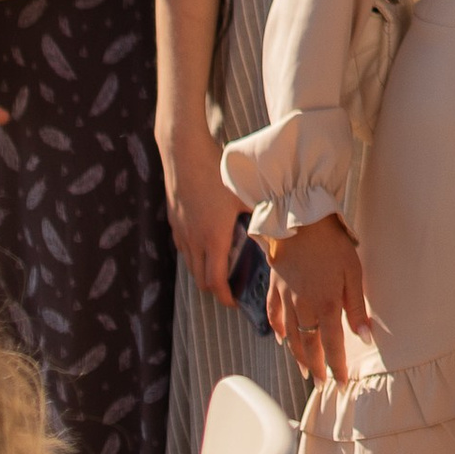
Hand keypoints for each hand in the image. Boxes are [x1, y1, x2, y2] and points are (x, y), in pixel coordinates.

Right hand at [162, 127, 247, 291]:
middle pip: (201, 280)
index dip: (225, 297)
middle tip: (232, 286)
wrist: (183, 152)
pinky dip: (196, 255)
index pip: (215, 282)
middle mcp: (193, 241)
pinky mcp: (174, 222)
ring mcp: (181, 232)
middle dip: (216, 289)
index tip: (235, 301)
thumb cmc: (217, 171)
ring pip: (191, 265)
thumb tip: (280, 228)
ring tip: (223, 265)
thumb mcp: (244, 194)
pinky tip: (209, 241)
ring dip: (205, 271)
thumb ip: (260, 214)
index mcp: (213, 238)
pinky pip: (184, 249)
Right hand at [266, 212, 371, 387]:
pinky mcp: (274, 287)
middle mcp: (303, 308)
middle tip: (321, 384)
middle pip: (309, 345)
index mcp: (325, 305)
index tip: (340, 383)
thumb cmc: (332, 244)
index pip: (332, 346)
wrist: (299, 221)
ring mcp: (286, 299)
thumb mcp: (353, 272)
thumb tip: (365, 336)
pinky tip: (282, 339)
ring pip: (291, 336)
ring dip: (298, 356)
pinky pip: (274, 315)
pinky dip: (279, 330)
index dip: (336, 367)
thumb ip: (357, 307)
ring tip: (304, 370)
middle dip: (316, 367)